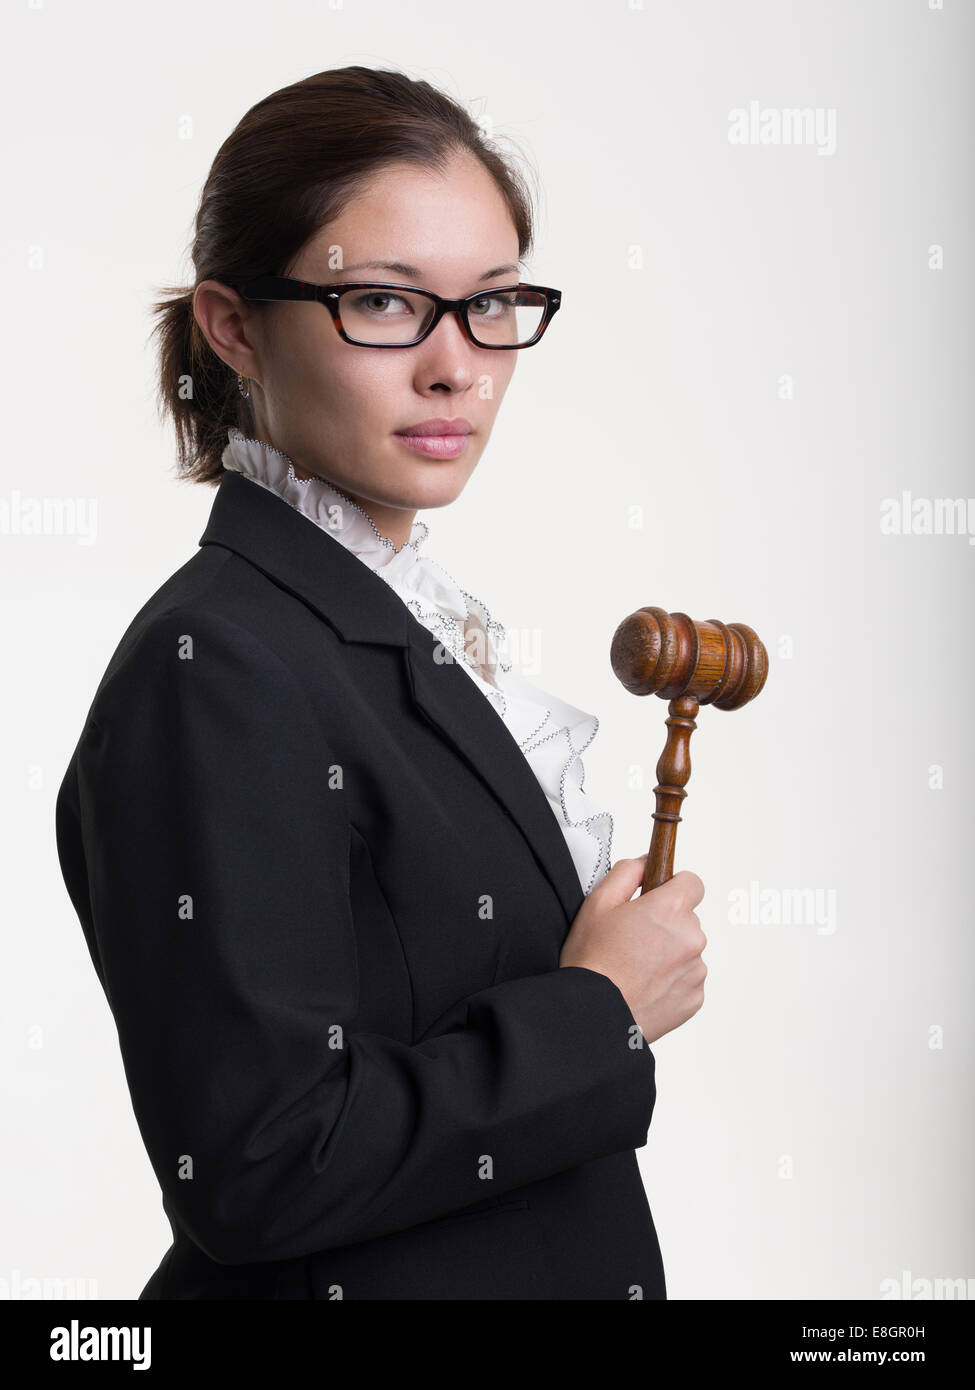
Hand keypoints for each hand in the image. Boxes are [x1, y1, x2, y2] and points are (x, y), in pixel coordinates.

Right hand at [559, 857, 706, 1043]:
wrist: (595, 1014)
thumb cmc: (592, 961)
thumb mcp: (597, 903)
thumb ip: (626, 872)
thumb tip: (645, 863)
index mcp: (670, 909)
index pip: (693, 883)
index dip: (673, 887)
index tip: (658, 897)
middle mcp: (692, 937)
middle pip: (687, 918)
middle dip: (665, 924)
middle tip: (633, 939)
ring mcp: (696, 970)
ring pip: (687, 950)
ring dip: (669, 953)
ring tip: (635, 967)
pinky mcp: (695, 998)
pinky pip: (687, 979)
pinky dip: (671, 981)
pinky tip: (644, 986)